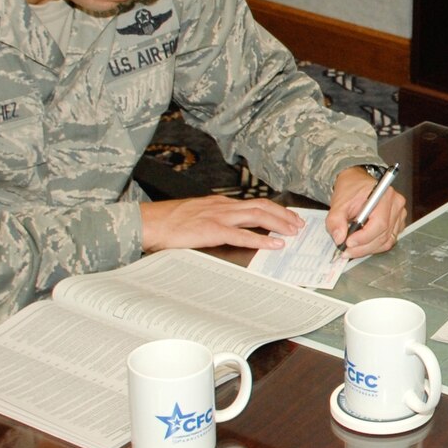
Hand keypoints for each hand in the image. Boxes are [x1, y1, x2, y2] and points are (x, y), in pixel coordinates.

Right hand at [139, 195, 304, 251]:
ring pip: (257, 217)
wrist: (147, 222)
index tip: (290, 217)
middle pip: (262, 207)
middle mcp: (222, 207)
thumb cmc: (167, 222)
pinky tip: (274, 244)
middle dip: (284, 215)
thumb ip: (215, 220)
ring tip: (293, 232)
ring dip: (279, 224)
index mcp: (219, 204)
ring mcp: (218, 217)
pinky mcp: (211, 230)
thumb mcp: (196, 216)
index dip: (276, 210)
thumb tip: (231, 229)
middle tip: (299, 225)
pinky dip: (261, 240)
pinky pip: (241, 235)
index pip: (255, 203)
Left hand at [327, 167, 407, 256]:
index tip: (348, 243)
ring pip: (387, 241)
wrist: (356, 183)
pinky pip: (388, 241)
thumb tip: (339, 238)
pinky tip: (362, 244)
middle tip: (346, 251)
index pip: (379, 223)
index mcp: (384, 195)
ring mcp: (399, 215)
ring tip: (352, 249)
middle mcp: (396, 205)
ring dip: (368, 249)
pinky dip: (374, 246)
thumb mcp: (338, 203)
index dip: (364, 237)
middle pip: (383, 235)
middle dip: (363, 247)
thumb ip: (335, 221)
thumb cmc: (351, 190)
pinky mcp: (398, 223)